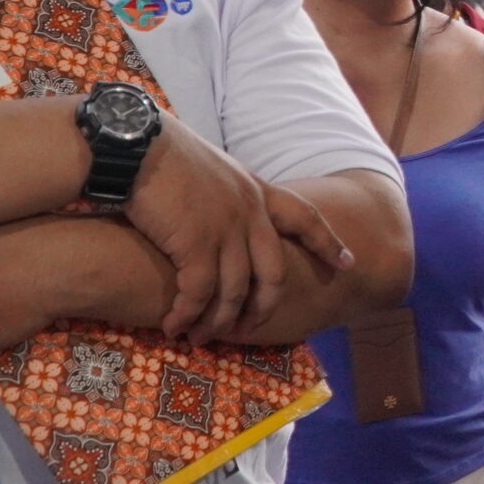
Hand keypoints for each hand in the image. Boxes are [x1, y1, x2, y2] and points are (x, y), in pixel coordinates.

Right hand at [126, 116, 353, 340]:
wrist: (135, 145)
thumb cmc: (165, 154)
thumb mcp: (213, 171)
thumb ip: (228, 197)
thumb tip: (222, 218)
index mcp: (256, 190)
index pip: (305, 218)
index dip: (328, 242)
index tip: (348, 263)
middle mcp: (249, 212)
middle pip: (273, 273)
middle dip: (264, 308)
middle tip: (249, 330)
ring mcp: (225, 229)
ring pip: (234, 292)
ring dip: (217, 321)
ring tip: (200, 338)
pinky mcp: (195, 244)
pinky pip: (199, 294)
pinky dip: (188, 314)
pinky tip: (174, 326)